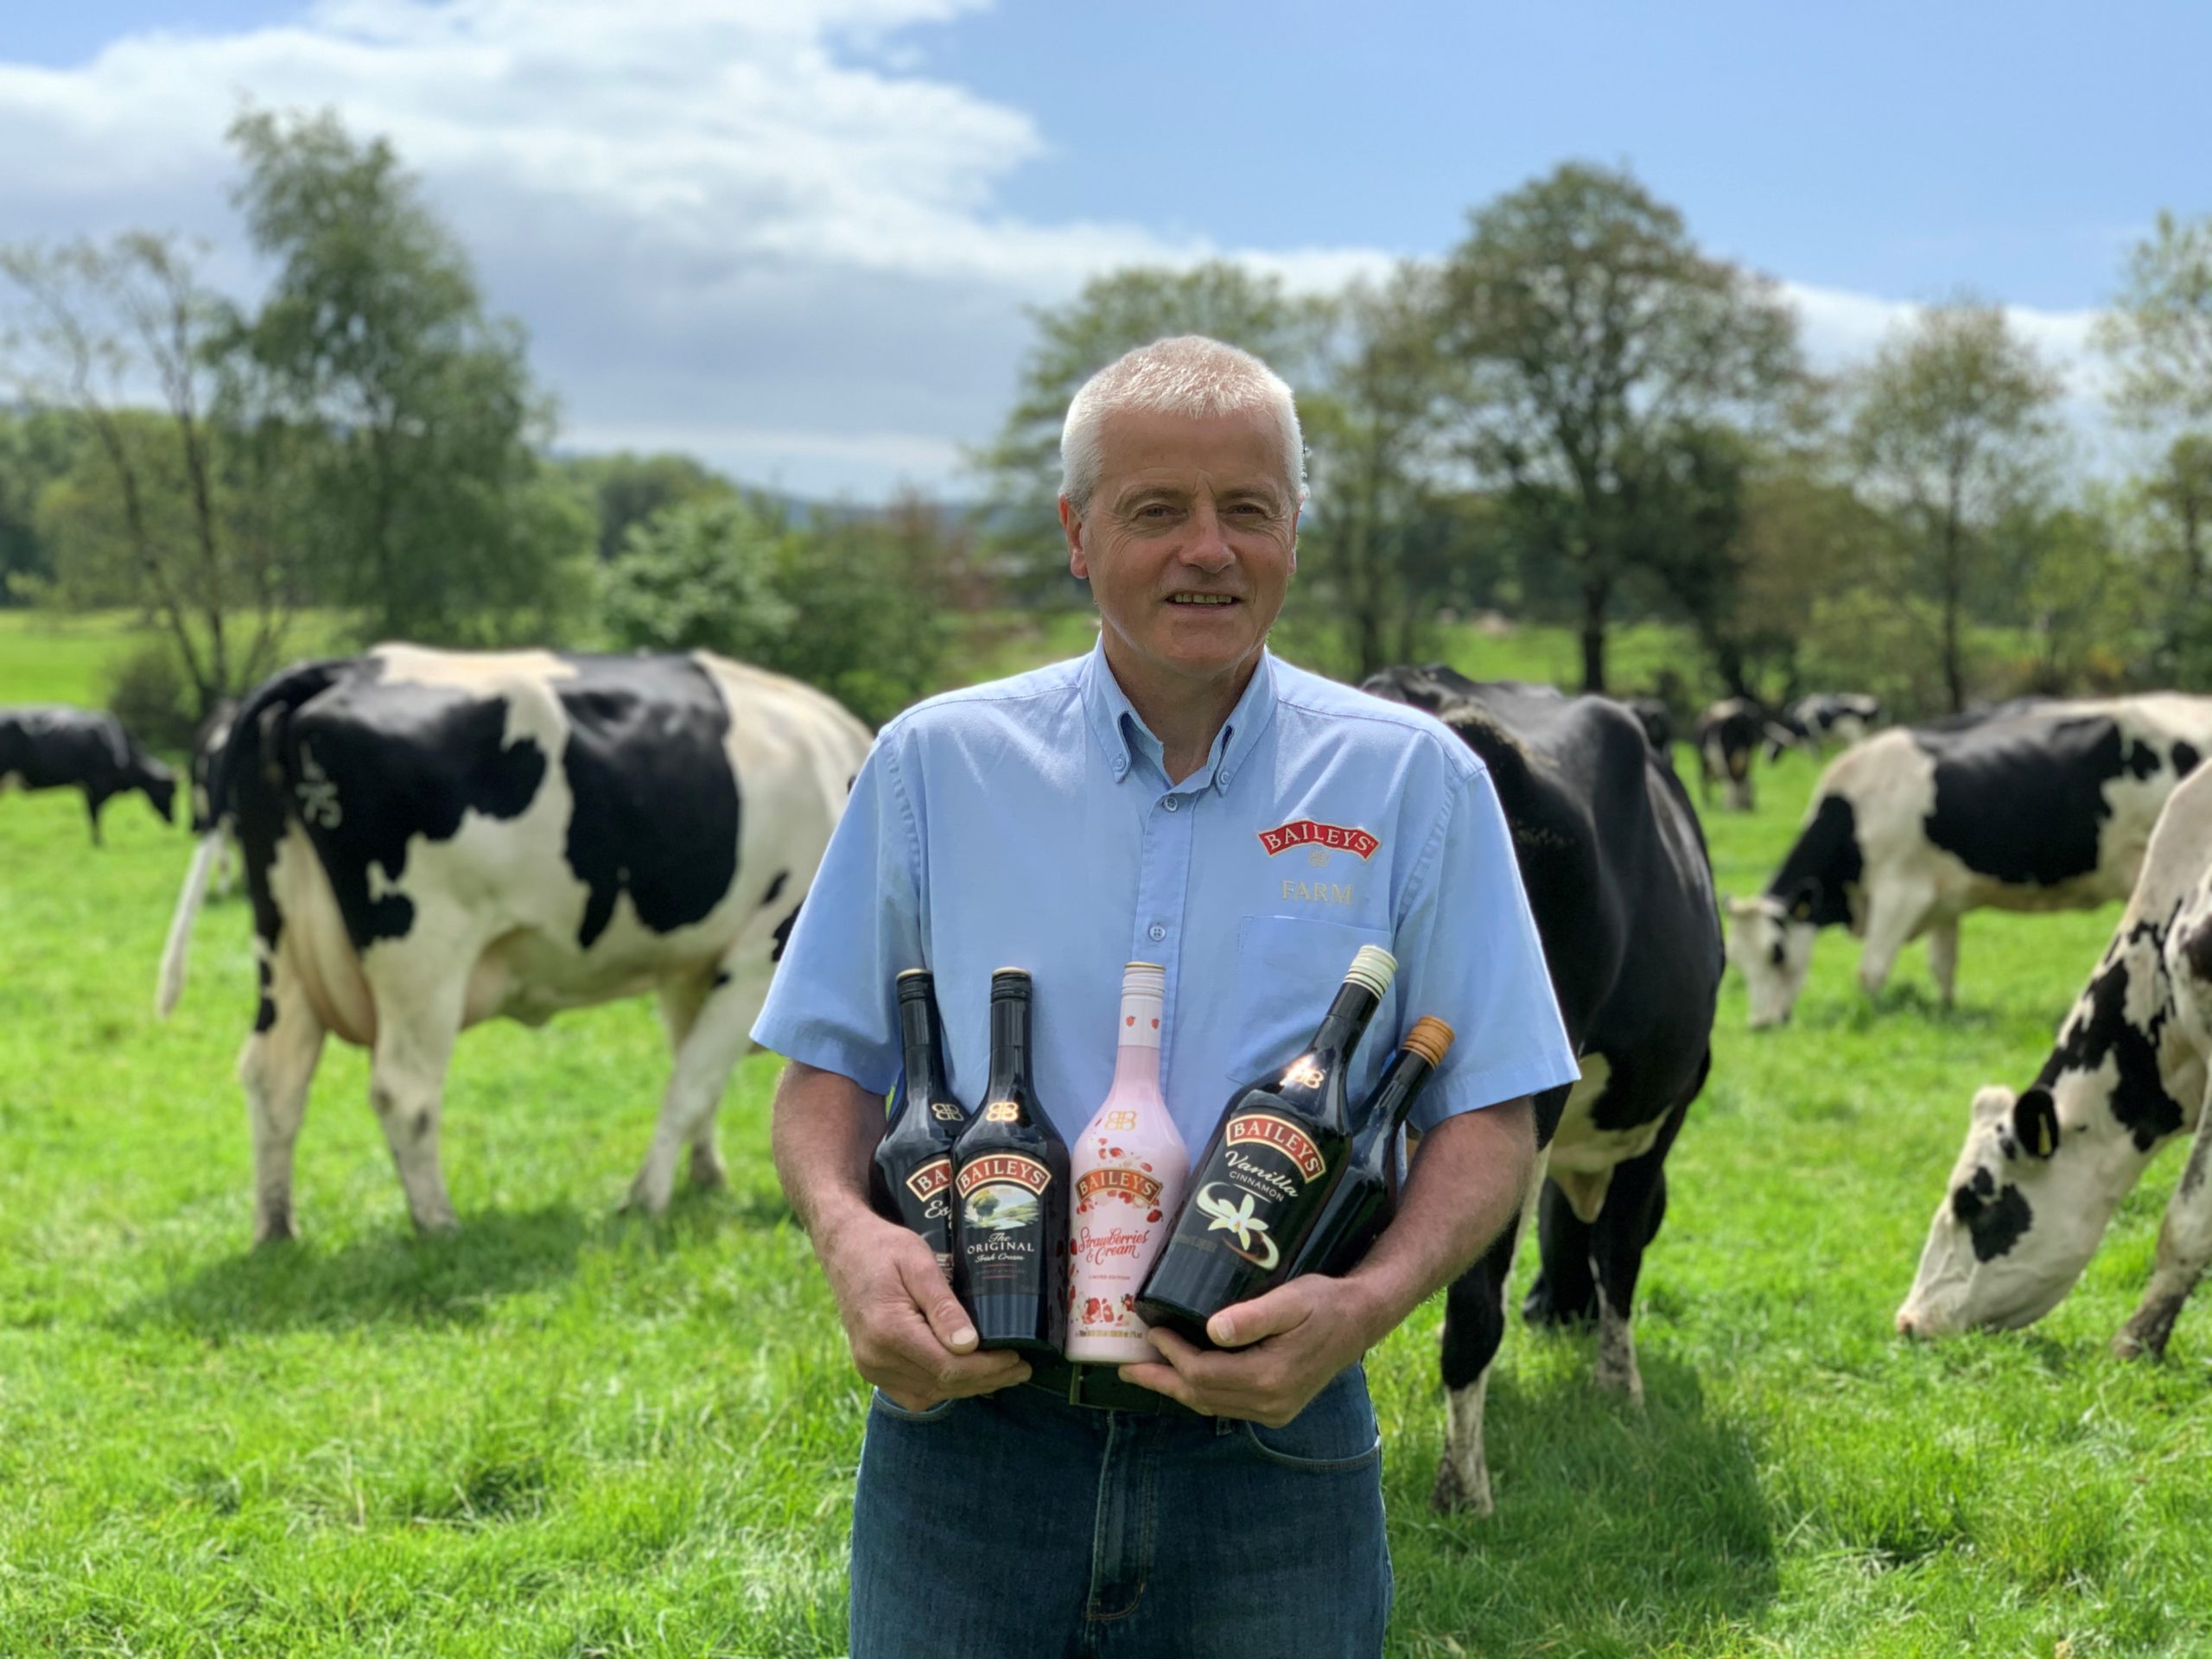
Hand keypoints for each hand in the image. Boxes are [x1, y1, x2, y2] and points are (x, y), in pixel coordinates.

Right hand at [817, 1213, 1030, 1412]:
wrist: (843, 1247)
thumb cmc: (883, 1247)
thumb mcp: (918, 1263)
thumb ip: (943, 1305)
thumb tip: (969, 1344)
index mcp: (888, 1331)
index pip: (948, 1367)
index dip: (987, 1368)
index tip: (1017, 1358)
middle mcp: (876, 1358)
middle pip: (942, 1384)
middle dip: (986, 1379)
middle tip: (1022, 1369)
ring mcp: (871, 1367)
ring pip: (929, 1393)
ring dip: (967, 1387)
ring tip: (1002, 1373)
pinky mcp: (872, 1368)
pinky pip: (913, 1391)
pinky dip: (942, 1388)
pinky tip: (967, 1375)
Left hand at [1117, 1275, 1375, 1426]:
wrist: (1360, 1320)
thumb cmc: (1324, 1302)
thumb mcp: (1291, 1299)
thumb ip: (1254, 1315)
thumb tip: (1213, 1329)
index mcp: (1270, 1377)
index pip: (1204, 1372)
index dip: (1172, 1355)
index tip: (1152, 1331)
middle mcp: (1270, 1403)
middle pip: (1201, 1395)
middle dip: (1162, 1381)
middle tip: (1127, 1369)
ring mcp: (1275, 1410)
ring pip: (1212, 1404)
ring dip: (1178, 1389)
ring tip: (1147, 1375)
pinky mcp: (1278, 1408)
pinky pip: (1228, 1405)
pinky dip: (1202, 1392)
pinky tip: (1186, 1378)